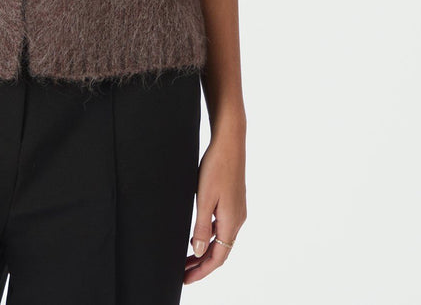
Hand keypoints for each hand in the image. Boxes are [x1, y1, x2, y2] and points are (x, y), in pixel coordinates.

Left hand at [184, 126, 245, 283]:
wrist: (230, 142)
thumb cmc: (216, 166)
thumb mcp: (204, 198)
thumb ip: (202, 226)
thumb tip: (199, 250)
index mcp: (231, 222)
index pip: (217, 258)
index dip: (202, 271)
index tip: (186, 279)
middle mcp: (237, 220)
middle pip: (220, 252)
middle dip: (202, 264)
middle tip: (183, 272)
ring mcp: (237, 210)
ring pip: (222, 240)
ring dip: (206, 250)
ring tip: (188, 257)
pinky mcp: (234, 201)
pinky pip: (223, 227)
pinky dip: (211, 237)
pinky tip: (200, 234)